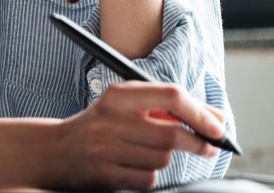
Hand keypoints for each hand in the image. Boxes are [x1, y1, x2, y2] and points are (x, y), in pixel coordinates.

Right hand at [47, 81, 225, 191]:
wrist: (56, 150)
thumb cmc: (102, 125)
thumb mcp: (128, 105)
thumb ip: (170, 108)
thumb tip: (216, 118)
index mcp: (120, 94)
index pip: (171, 96)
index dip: (200, 114)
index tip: (217, 127)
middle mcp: (112, 118)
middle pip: (172, 134)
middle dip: (196, 143)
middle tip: (207, 147)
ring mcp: (106, 147)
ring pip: (162, 159)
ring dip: (165, 159)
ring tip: (146, 152)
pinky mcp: (104, 173)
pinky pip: (147, 178)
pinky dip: (148, 175)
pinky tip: (132, 166)